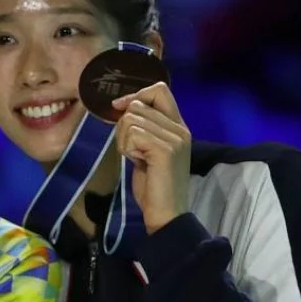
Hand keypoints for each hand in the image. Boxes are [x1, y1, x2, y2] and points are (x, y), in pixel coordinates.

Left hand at [111, 83, 191, 233]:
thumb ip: (144, 127)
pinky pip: (132, 134)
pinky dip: (126, 148)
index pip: (159, 89)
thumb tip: (124, 106)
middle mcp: (180, 128)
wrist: (166, 211)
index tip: (119, 107)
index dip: (135, 94)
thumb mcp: (148, 149)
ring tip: (138, 158)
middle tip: (133, 149)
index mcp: (179, 126)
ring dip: (124, 140)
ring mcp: (175, 137)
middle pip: (137, 105)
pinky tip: (138, 162)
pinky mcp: (165, 148)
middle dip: (124, 126)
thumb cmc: (154, 184)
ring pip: (131, 119)